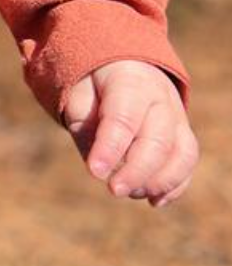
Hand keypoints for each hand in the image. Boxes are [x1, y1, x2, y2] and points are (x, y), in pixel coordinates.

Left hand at [59, 59, 198, 208]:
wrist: (125, 64)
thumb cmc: (95, 85)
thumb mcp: (78, 96)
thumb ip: (86, 126)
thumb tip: (100, 165)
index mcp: (130, 82)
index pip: (124, 118)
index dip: (111, 148)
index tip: (95, 173)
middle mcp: (161, 99)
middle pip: (158, 140)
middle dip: (137, 171)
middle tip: (114, 190)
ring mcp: (177, 117)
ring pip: (182, 153)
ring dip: (159, 181)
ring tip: (131, 193)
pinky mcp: (183, 134)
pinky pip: (187, 162)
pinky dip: (175, 185)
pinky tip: (154, 201)